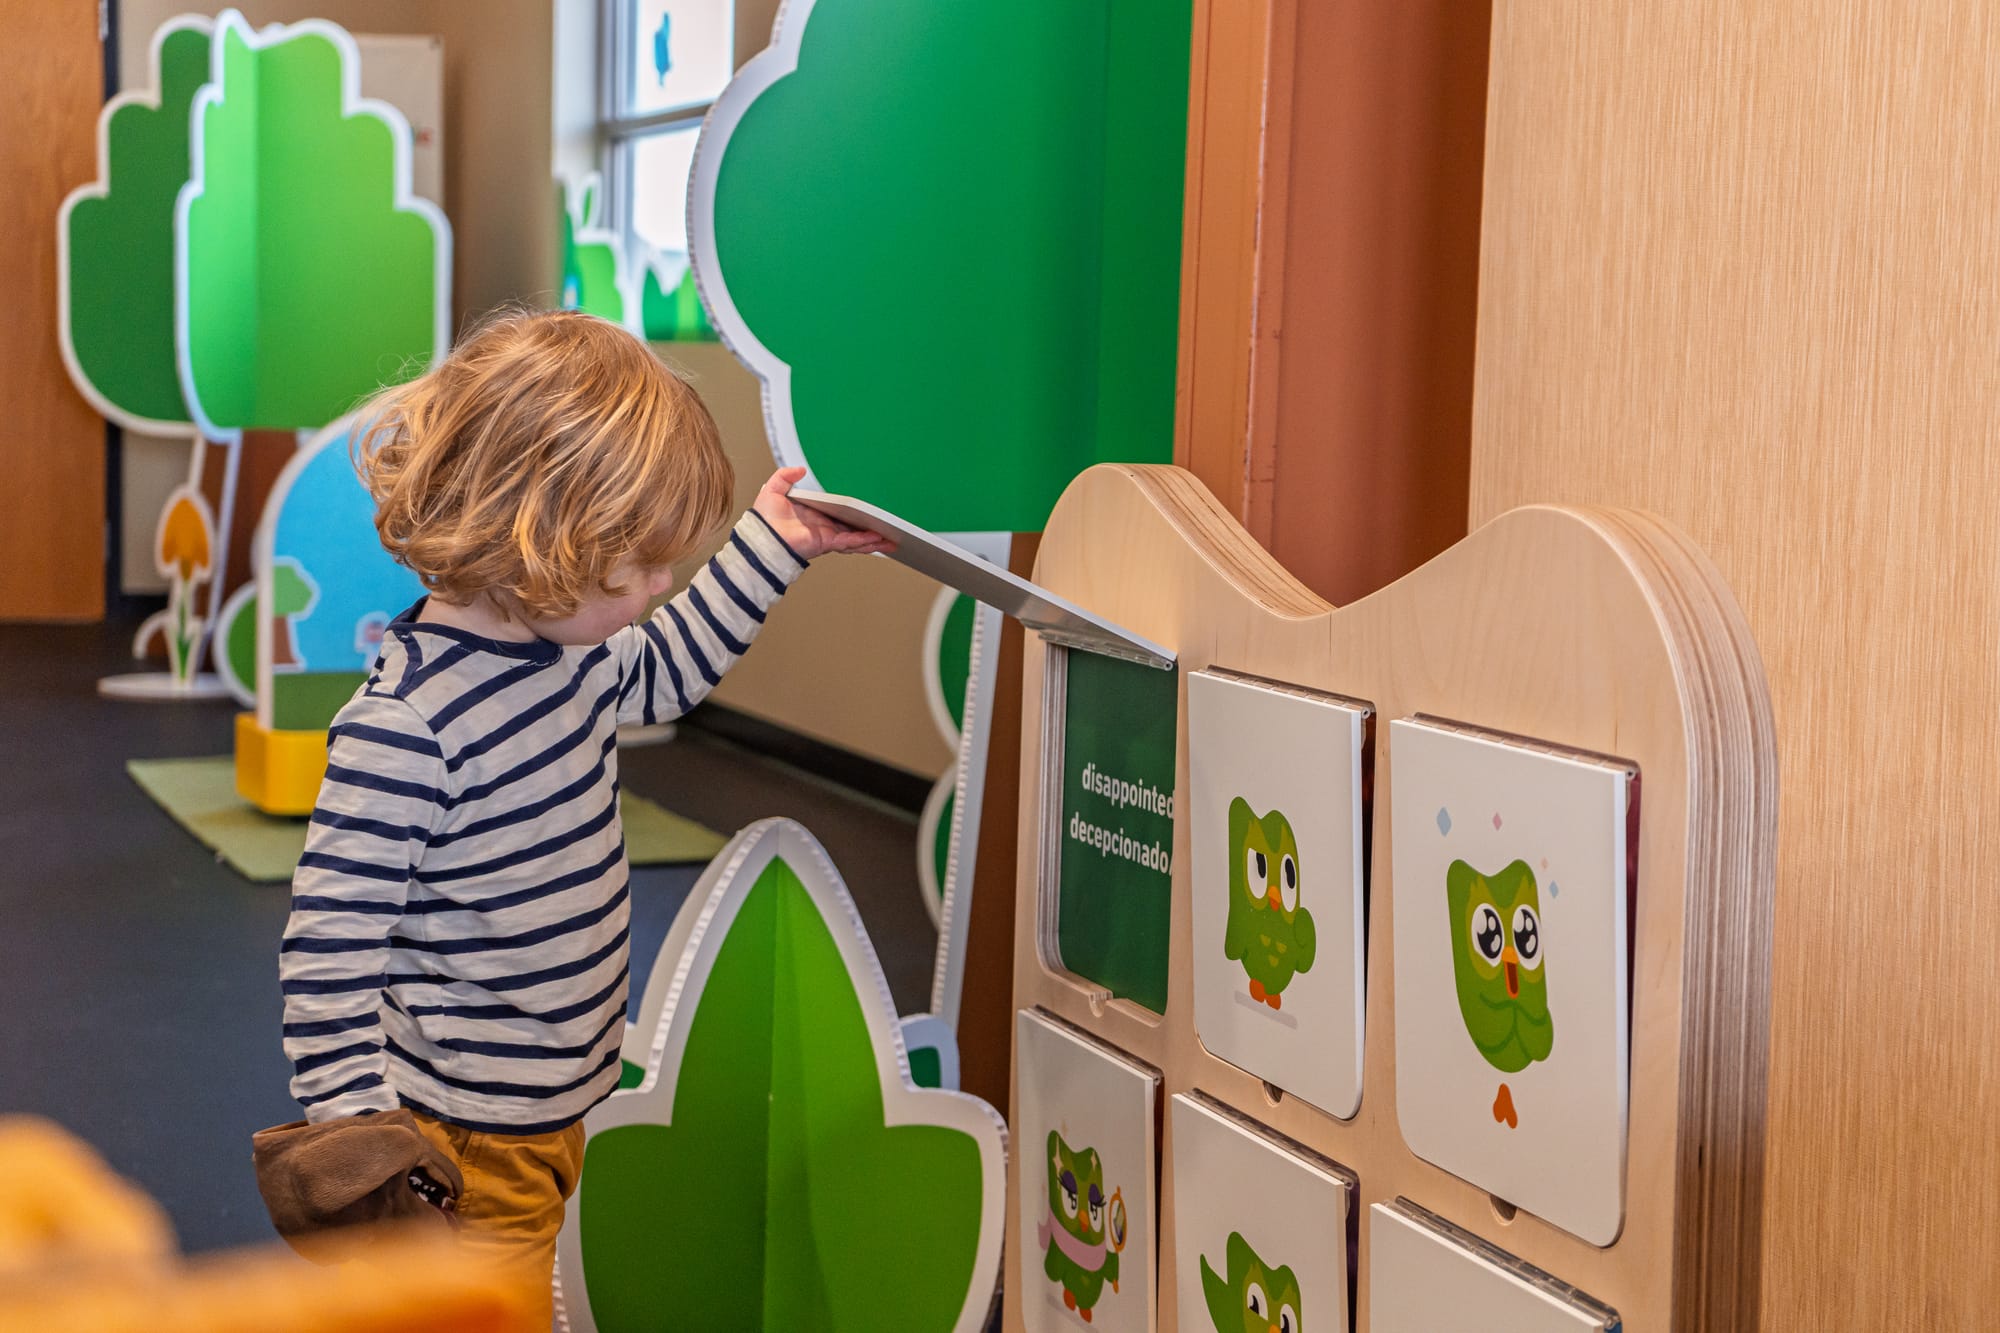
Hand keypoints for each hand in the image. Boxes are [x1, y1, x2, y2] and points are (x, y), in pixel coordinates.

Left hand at [752, 467, 897, 559]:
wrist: (760, 537)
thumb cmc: (764, 520)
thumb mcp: (774, 489)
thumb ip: (786, 476)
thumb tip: (800, 469)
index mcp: (816, 514)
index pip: (839, 513)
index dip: (854, 512)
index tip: (868, 509)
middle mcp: (824, 526)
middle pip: (853, 528)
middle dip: (872, 530)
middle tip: (889, 529)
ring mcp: (827, 535)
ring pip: (855, 538)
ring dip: (873, 539)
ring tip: (891, 539)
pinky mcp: (826, 542)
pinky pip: (849, 541)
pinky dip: (863, 541)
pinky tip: (876, 539)